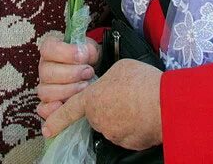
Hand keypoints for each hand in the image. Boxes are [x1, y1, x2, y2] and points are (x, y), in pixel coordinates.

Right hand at [36, 36, 98, 119]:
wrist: (91, 72)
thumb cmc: (88, 59)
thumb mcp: (90, 49)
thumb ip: (88, 49)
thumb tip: (84, 54)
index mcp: (50, 50)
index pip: (48, 49)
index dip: (65, 53)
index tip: (82, 57)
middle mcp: (44, 68)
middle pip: (47, 72)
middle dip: (71, 74)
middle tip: (88, 73)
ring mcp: (44, 87)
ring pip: (45, 92)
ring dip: (67, 91)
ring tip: (85, 87)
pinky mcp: (47, 104)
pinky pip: (42, 109)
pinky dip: (51, 110)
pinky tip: (65, 105)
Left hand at [42, 58, 162, 150]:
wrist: (165, 103)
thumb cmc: (141, 81)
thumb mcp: (119, 68)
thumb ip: (108, 79)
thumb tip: (111, 87)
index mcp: (92, 99)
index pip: (69, 110)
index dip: (56, 119)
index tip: (47, 128)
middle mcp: (98, 119)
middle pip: (98, 115)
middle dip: (108, 108)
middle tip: (126, 97)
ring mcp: (113, 134)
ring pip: (113, 124)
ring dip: (122, 117)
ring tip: (139, 104)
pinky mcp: (129, 144)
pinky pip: (127, 134)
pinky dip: (134, 126)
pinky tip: (144, 115)